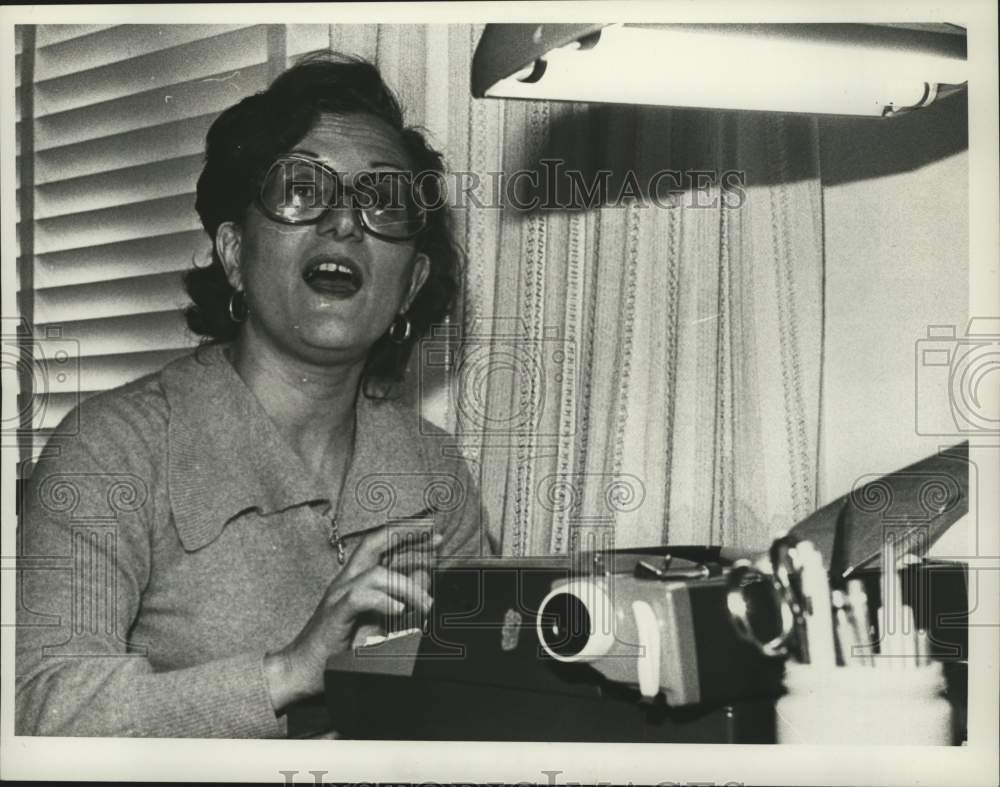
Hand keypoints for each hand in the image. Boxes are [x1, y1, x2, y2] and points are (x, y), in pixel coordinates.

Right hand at [264, 524, 440, 710]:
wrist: (301, 669)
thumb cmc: (340, 646)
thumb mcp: (378, 618)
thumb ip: (400, 596)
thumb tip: (425, 578)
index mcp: (354, 577)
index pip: (381, 543)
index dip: (407, 534)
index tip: (436, 535)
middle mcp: (345, 579)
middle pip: (374, 543)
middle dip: (407, 535)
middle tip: (438, 539)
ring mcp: (338, 595)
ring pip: (376, 574)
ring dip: (407, 586)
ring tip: (427, 605)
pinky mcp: (334, 615)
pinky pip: (360, 598)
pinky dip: (383, 601)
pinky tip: (400, 610)